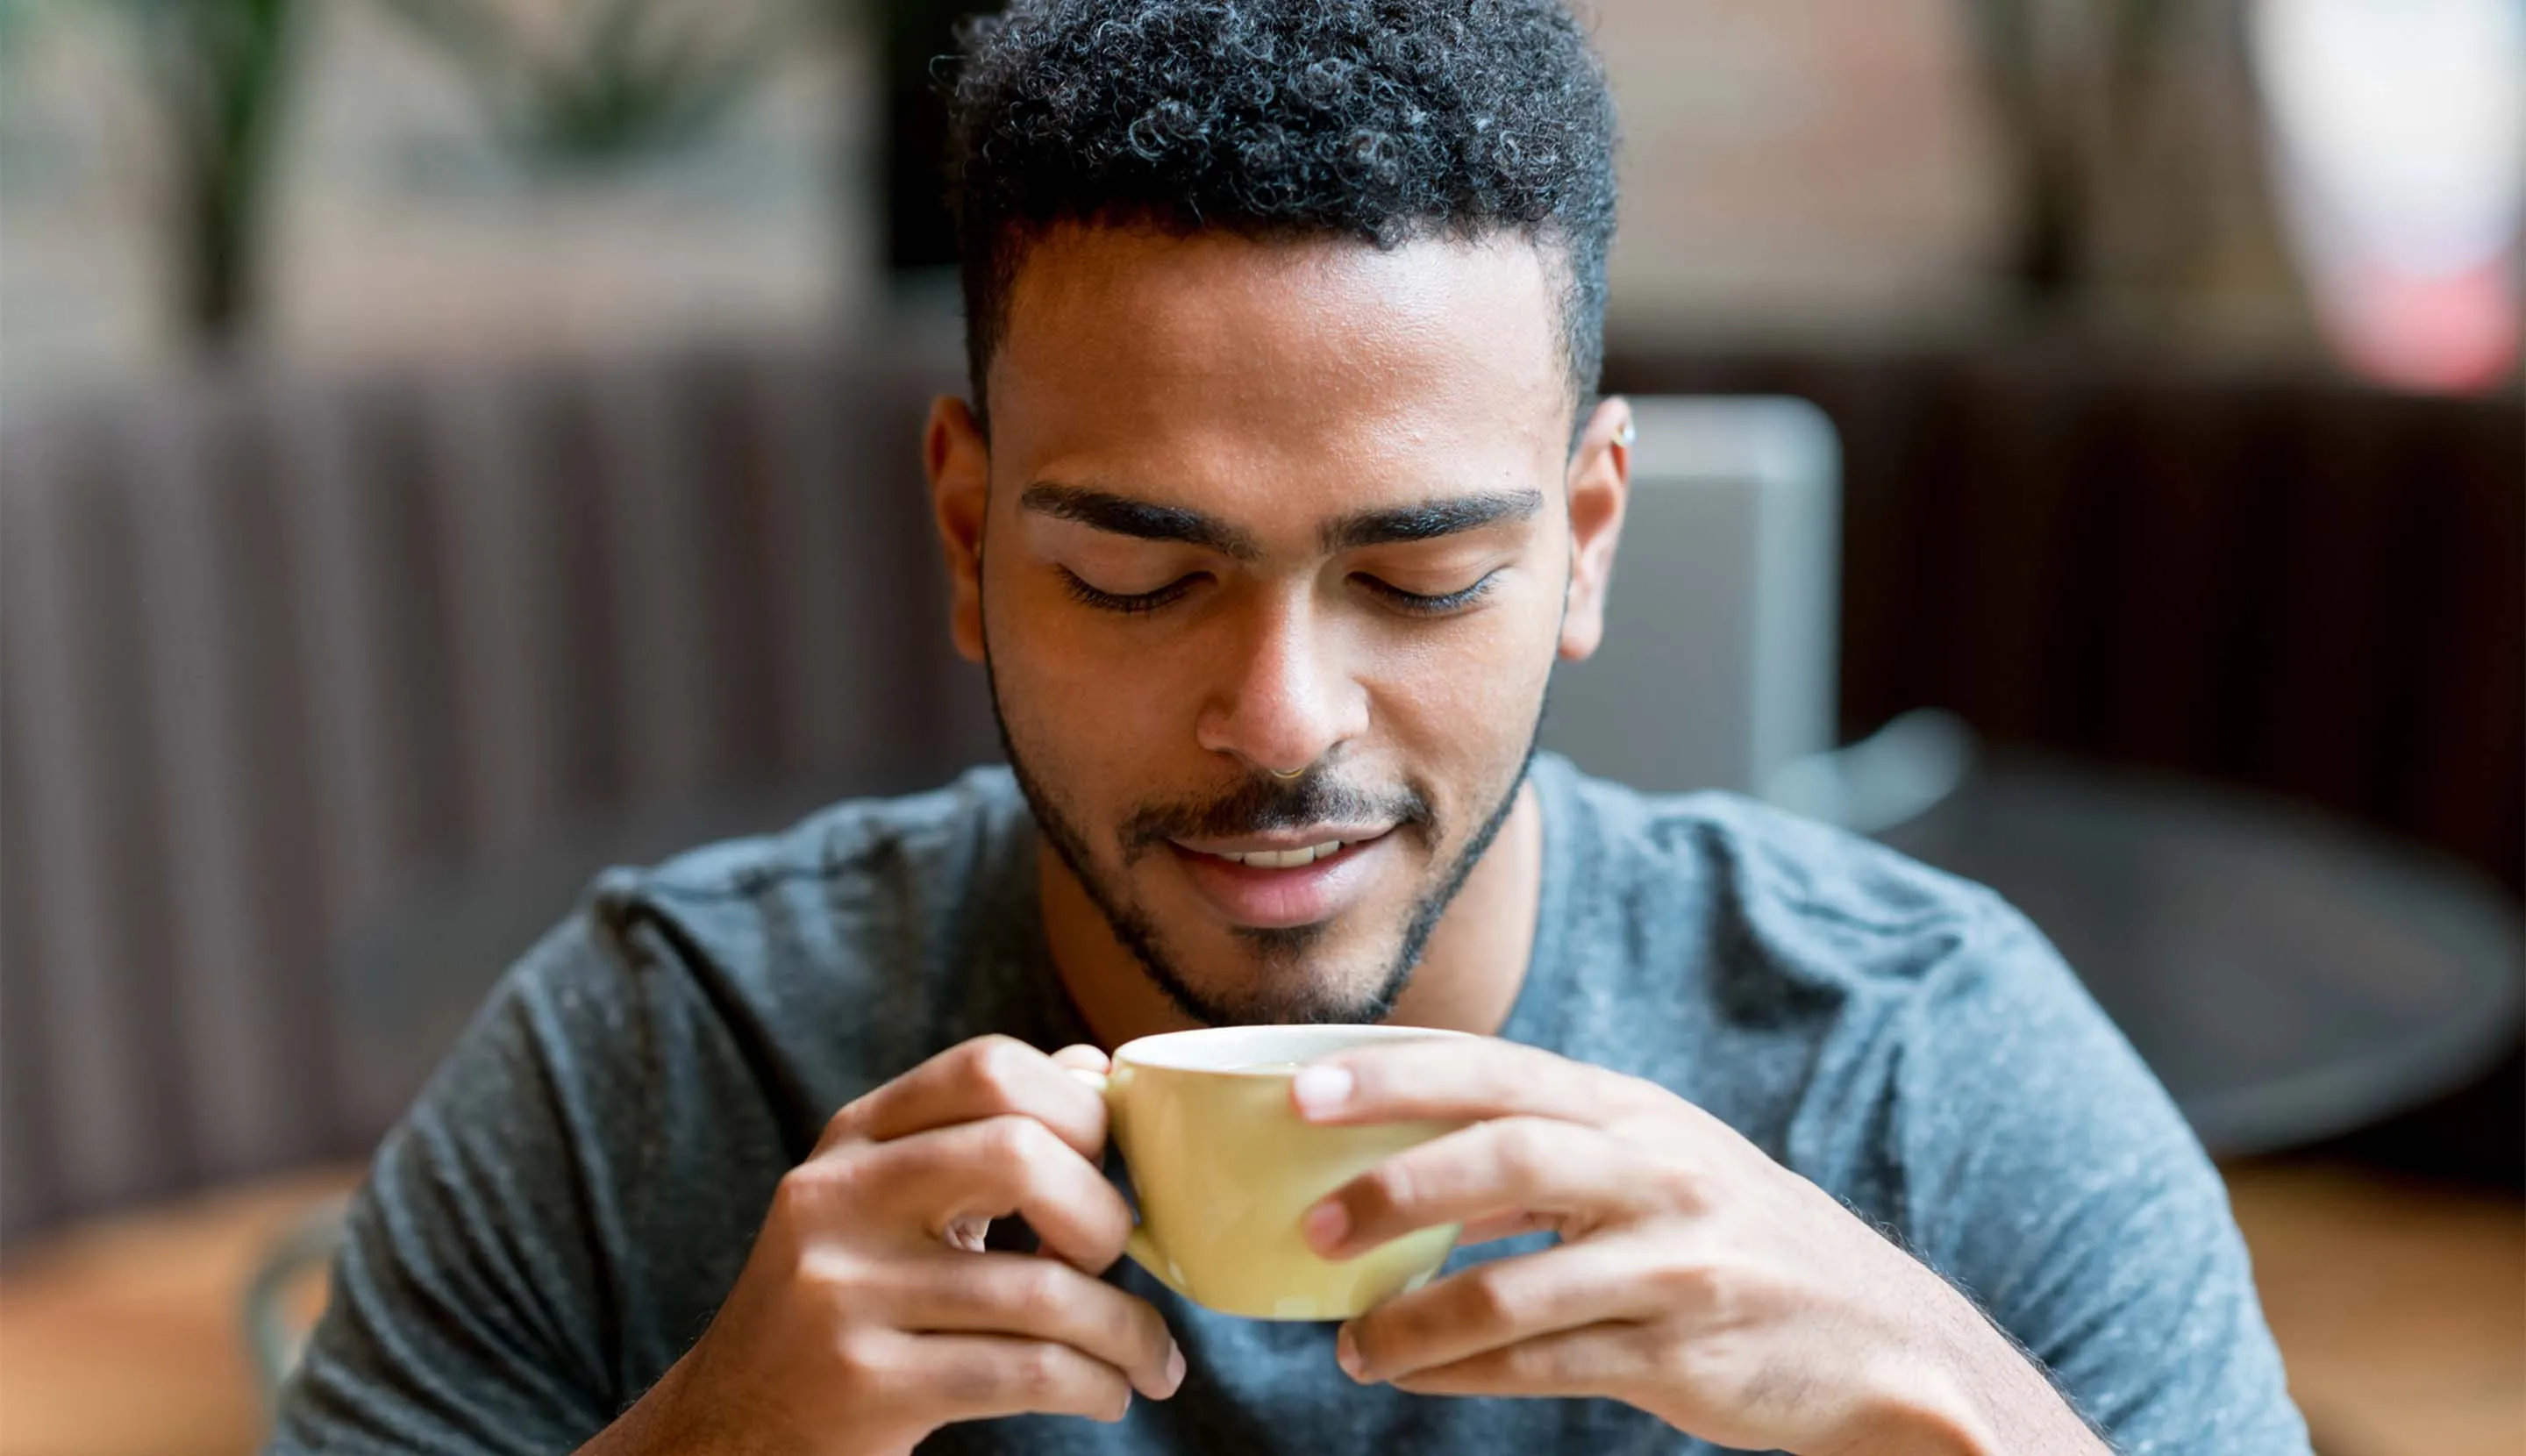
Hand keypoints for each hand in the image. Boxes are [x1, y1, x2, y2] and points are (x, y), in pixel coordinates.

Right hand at [583, 1036, 1183, 1455]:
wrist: (727, 1426)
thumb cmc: (840, 1302)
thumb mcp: (884, 1200)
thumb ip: (980, 1132)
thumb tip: (1094, 1070)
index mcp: (853, 1139)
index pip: (988, 1067)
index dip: (1079, 1108)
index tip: (1109, 1167)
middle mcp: (838, 1199)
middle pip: (1018, 1153)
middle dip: (1102, 1211)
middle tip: (1117, 1258)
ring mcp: (843, 1292)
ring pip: (1041, 1291)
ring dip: (1127, 1329)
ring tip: (1150, 1358)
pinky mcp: (865, 1384)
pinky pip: (1026, 1373)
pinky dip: (1096, 1385)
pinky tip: (1109, 1393)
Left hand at [1291, 1038, 2105, 1455]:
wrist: (1884, 1338)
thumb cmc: (1733, 1237)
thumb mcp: (1656, 1163)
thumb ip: (1547, 1149)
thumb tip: (1398, 1156)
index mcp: (1634, 1112)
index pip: (1497, 1071)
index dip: (1396, 1077)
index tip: (1302, 1090)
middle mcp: (1656, 1172)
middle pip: (1508, 1152)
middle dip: (1396, 1182)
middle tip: (1313, 1222)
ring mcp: (1675, 1264)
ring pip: (1515, 1285)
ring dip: (1415, 1317)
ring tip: (1352, 1343)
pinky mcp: (1684, 1354)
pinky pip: (1546, 1366)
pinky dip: (1465, 1374)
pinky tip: (1415, 1377)